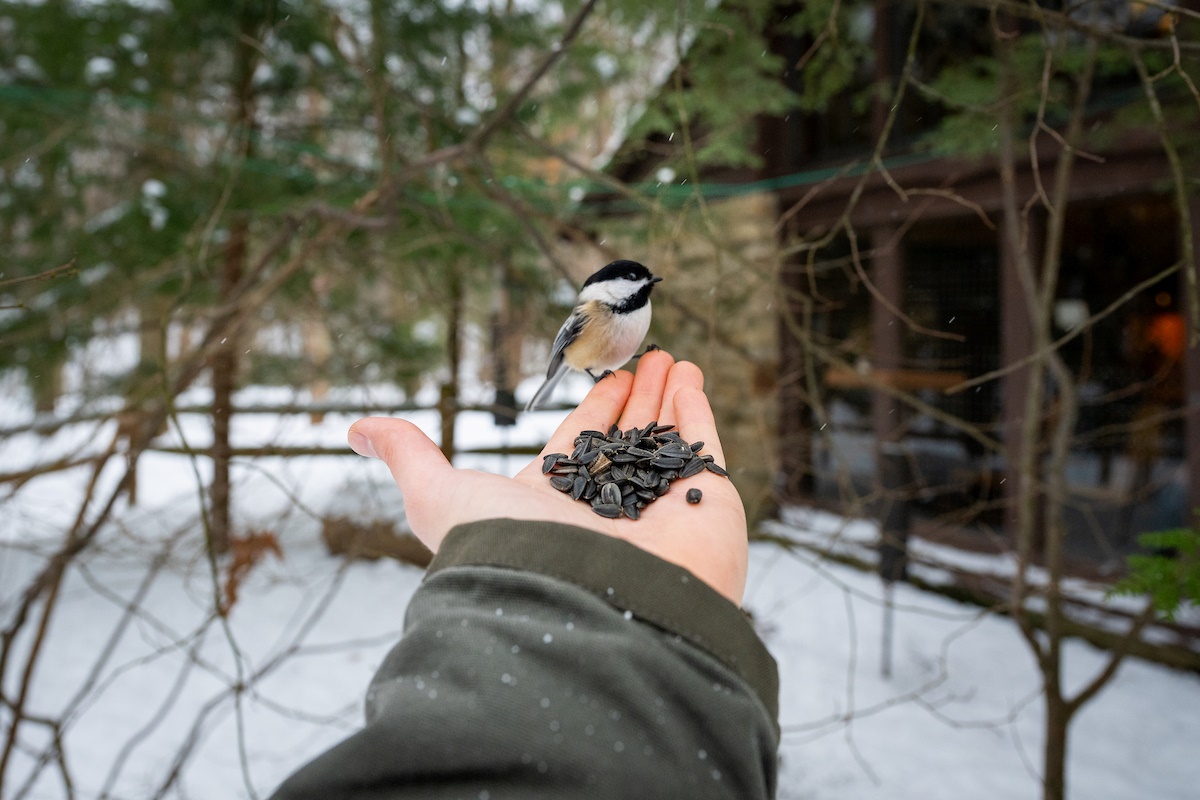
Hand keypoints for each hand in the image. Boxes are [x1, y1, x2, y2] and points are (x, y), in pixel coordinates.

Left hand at [347, 349, 747, 603]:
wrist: (583, 608)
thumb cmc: (506, 554)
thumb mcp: (440, 496)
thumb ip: (408, 456)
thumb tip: (355, 427)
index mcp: (553, 507)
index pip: (578, 445)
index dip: (593, 409)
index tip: (609, 377)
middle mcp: (608, 510)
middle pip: (625, 440)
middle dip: (636, 399)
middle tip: (648, 358)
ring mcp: (659, 511)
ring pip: (664, 441)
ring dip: (669, 398)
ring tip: (674, 358)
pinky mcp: (704, 510)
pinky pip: (702, 450)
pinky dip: (698, 412)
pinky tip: (691, 378)